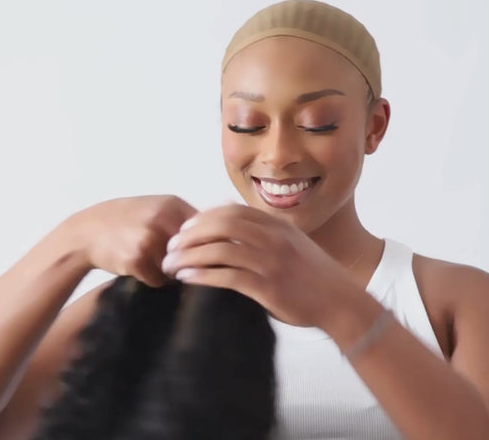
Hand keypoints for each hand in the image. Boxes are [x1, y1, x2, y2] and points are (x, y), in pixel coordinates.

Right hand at [67, 195, 196, 285]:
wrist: (85, 232)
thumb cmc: (125, 220)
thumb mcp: (155, 208)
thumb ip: (183, 219)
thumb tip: (222, 232)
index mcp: (172, 204)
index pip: (209, 229)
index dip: (207, 245)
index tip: (201, 253)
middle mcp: (163, 218)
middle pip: (196, 252)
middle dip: (190, 261)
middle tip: (175, 262)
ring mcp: (149, 239)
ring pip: (178, 269)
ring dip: (170, 272)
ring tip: (152, 261)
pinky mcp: (136, 259)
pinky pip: (159, 280)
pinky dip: (153, 279)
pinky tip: (139, 269)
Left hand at [161, 203, 353, 326]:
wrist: (341, 301)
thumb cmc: (313, 274)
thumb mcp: (291, 242)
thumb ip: (265, 232)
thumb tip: (230, 227)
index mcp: (276, 225)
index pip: (231, 211)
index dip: (203, 217)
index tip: (184, 229)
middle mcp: (272, 238)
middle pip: (221, 225)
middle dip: (190, 234)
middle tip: (171, 246)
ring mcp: (270, 261)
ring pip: (219, 249)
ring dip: (189, 255)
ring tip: (170, 265)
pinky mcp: (268, 287)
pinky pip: (227, 276)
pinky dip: (202, 276)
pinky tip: (187, 279)